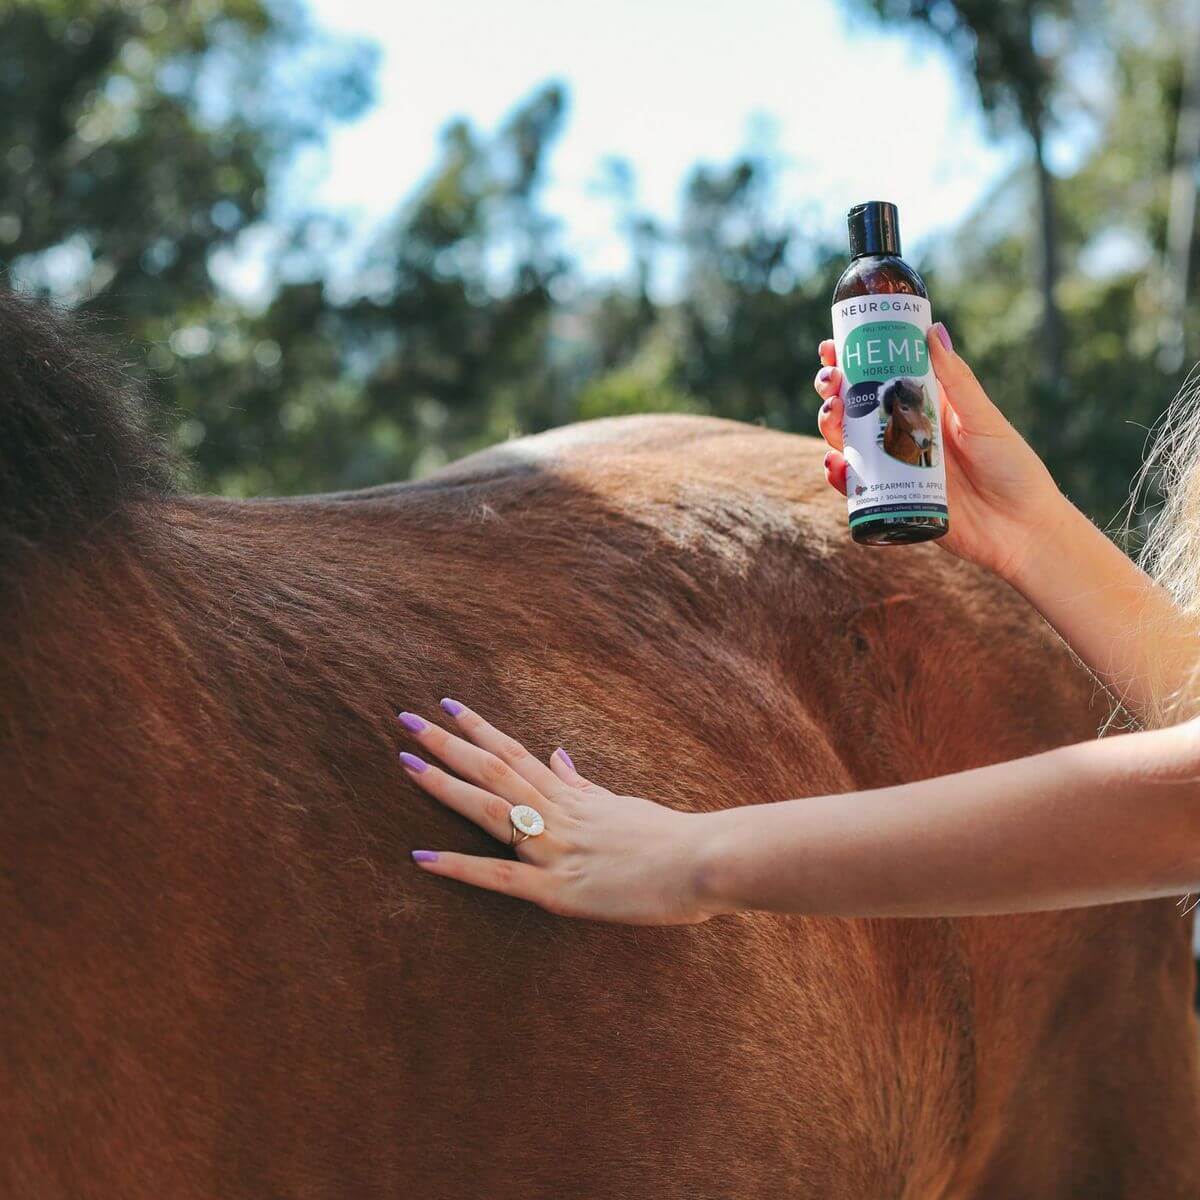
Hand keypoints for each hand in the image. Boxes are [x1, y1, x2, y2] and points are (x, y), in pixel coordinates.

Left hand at [396, 700, 719, 924]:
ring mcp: (555, 850)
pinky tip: (422, 856)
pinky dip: (459, 867)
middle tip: (406, 719)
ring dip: (445, 785)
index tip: (449, 706)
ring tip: (406, 761)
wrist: (707, 861)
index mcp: (573, 796)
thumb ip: (584, 785)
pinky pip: (500, 878)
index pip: (516, 754)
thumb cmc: (673, 838)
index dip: (480, 729)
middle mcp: (558, 815)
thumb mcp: (623, 803)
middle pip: (494, 771)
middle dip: (448, 745)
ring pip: (490, 810)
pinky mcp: (560, 891)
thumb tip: (558, 754)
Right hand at [813, 324, 1066, 580]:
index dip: (852, 361)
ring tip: (832, 417)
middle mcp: (905, 435)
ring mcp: (896, 468)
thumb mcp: (984, 419)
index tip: (832, 347)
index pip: (882, 377)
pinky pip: (856, 486)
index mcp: (927, 407)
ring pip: (850, 442)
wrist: (1022, 530)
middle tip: (830, 381)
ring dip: (831, 426)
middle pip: (856, 407)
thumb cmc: (1013, 469)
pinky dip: (839, 475)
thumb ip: (957, 380)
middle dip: (833, 390)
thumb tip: (933, 330)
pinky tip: (836, 464)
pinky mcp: (892, 500)